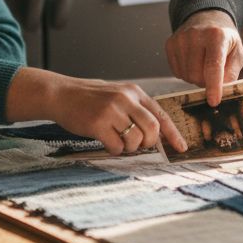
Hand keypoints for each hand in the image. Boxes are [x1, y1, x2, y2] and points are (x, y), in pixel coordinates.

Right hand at [6, 68, 187, 154]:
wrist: (60, 94)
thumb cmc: (89, 98)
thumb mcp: (117, 95)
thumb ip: (135, 109)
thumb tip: (155, 133)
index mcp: (134, 92)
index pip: (161, 114)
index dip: (173, 134)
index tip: (182, 148)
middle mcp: (125, 98)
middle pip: (152, 129)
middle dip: (148, 143)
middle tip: (137, 145)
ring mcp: (112, 110)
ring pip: (135, 140)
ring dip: (129, 148)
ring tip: (117, 142)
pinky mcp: (98, 123)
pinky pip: (117, 146)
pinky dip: (114, 150)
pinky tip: (106, 142)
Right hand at [165, 9, 242, 105]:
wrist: (207, 19)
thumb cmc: (225, 40)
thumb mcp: (237, 53)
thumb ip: (232, 73)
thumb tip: (221, 90)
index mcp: (217, 35)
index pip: (213, 65)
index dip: (214, 86)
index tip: (214, 101)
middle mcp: (196, 35)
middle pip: (197, 75)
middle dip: (206, 82)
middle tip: (212, 74)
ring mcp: (180, 39)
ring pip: (186, 75)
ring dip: (196, 78)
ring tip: (203, 65)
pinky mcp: (170, 44)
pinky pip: (176, 72)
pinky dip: (186, 73)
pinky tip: (192, 62)